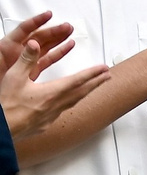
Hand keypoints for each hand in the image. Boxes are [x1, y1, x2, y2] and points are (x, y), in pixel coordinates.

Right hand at [0, 11, 108, 143]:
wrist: (0, 130)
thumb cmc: (6, 105)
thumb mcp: (14, 78)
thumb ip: (26, 60)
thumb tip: (34, 43)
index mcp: (51, 93)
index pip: (77, 80)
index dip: (92, 73)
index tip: (104, 69)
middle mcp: (55, 105)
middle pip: (81, 92)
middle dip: (96, 83)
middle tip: (108, 76)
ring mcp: (51, 116)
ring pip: (74, 102)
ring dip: (86, 93)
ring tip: (95, 87)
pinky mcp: (45, 124)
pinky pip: (63, 111)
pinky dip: (71, 103)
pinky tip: (70, 103)